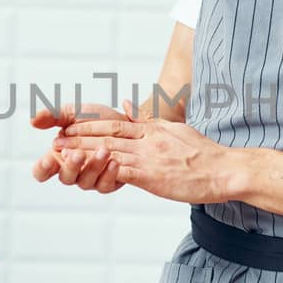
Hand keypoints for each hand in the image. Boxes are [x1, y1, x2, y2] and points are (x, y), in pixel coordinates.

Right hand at [31, 101, 135, 192]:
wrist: (124, 122)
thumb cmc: (95, 120)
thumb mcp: (73, 113)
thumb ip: (53, 116)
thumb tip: (32, 120)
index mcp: (58, 157)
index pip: (42, 171)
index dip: (42, 168)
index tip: (49, 159)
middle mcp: (72, 171)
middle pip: (65, 177)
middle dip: (72, 166)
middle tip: (78, 153)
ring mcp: (89, 179)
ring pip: (86, 182)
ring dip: (94, 166)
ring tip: (104, 150)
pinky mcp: (108, 183)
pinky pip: (105, 186)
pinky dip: (109, 174)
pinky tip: (115, 161)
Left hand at [53, 116, 234, 203]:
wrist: (224, 170)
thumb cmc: (204, 154)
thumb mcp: (176, 130)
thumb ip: (150, 120)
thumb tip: (130, 106)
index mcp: (153, 130)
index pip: (116, 123)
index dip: (90, 124)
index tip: (71, 125)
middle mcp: (147, 140)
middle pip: (106, 135)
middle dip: (79, 136)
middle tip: (57, 138)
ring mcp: (148, 157)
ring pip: (108, 152)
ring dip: (82, 152)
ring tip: (61, 153)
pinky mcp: (151, 176)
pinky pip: (120, 171)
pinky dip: (99, 169)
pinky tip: (84, 171)